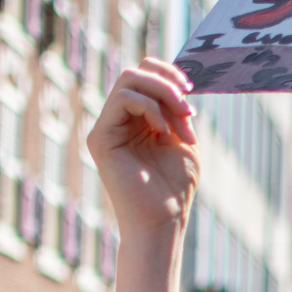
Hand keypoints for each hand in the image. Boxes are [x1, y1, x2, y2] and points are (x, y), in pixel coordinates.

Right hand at [86, 60, 197, 241]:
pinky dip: (150, 107)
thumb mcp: (183, 138)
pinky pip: (123, 99)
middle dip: (168, 85)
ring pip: (129, 80)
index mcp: (138, 119)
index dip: (168, 73)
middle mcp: (119, 120)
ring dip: (163, 95)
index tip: (191, 90)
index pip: (144, 75)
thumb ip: (177, 110)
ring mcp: (107, 127)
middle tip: (188, 110)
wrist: (165, 218)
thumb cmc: (176, 186)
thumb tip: (177, 82)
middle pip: (136, 72)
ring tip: (180, 123)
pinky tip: (162, 131)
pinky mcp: (100, 136)